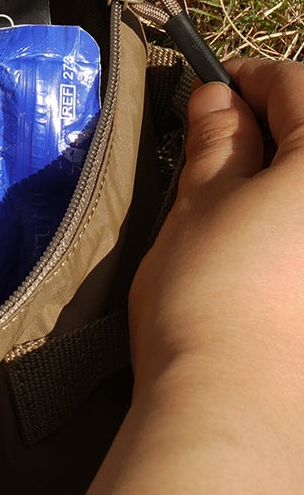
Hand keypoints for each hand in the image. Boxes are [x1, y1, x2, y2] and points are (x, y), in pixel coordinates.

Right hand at [5, 58, 303, 494]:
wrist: (243, 410)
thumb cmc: (213, 292)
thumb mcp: (200, 201)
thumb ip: (220, 141)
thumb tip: (220, 98)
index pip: (292, 84)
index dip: (241, 83)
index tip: (205, 101)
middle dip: (277, 136)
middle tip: (221, 159)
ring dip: (289, 190)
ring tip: (246, 215)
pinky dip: (293, 237)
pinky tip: (273, 263)